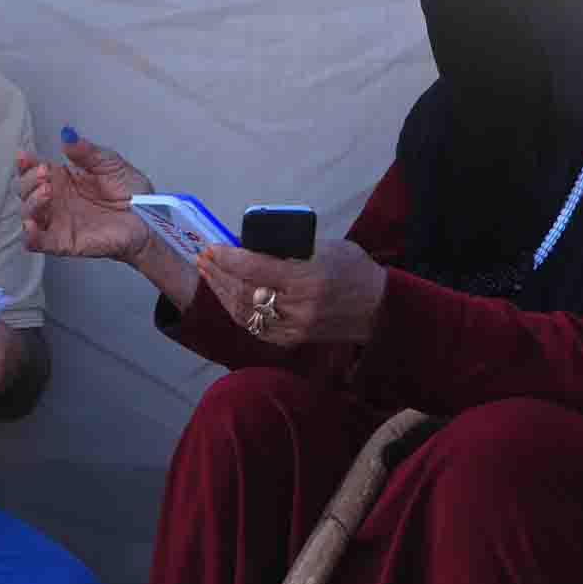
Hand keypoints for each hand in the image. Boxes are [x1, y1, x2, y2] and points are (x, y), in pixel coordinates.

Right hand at [18, 129, 156, 262]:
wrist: (148, 218)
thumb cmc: (130, 192)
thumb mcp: (109, 162)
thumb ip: (86, 151)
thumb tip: (66, 136)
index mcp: (63, 179)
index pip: (33, 170)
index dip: (24, 163)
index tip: (25, 156)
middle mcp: (56, 200)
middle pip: (24, 190)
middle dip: (28, 180)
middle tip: (45, 173)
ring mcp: (58, 221)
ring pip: (27, 214)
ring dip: (31, 202)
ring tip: (47, 192)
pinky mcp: (64, 242)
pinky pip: (37, 243)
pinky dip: (29, 236)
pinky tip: (31, 225)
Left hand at [196, 240, 387, 346]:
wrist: (379, 307)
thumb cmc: (353, 269)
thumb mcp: (324, 247)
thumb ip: (287, 249)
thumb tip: (247, 245)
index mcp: (306, 278)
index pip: (254, 268)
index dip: (227, 258)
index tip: (212, 247)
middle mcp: (298, 306)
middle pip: (243, 291)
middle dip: (218, 273)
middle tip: (203, 257)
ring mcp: (294, 326)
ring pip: (244, 311)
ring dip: (221, 292)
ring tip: (209, 274)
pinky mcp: (292, 339)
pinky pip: (255, 327)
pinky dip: (237, 311)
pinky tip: (227, 296)